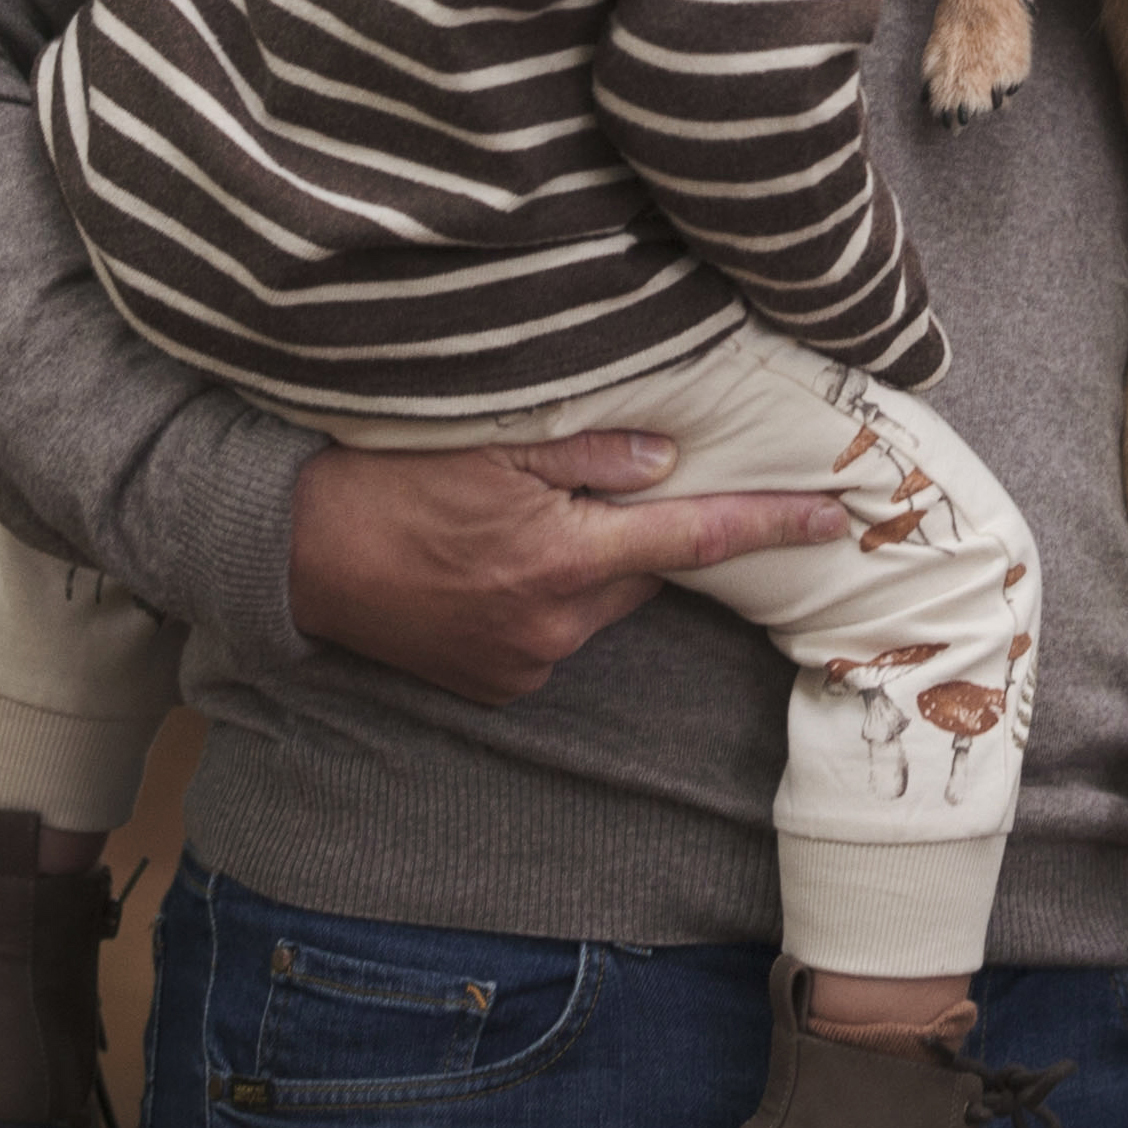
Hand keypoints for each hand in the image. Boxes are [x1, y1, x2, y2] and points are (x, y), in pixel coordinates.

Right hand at [286, 430, 850, 705]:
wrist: (289, 554)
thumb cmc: (387, 482)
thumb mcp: (490, 442)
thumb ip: (589, 451)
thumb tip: (668, 460)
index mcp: (562, 558)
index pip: (695, 537)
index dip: (773, 524)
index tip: (838, 516)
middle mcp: (553, 623)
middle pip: (644, 570)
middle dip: (637, 531)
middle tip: (582, 488)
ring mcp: (524, 662)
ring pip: (599, 603)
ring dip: (586, 566)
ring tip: (514, 525)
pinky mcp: (498, 685)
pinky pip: (556, 635)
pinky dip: (547, 599)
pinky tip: (492, 566)